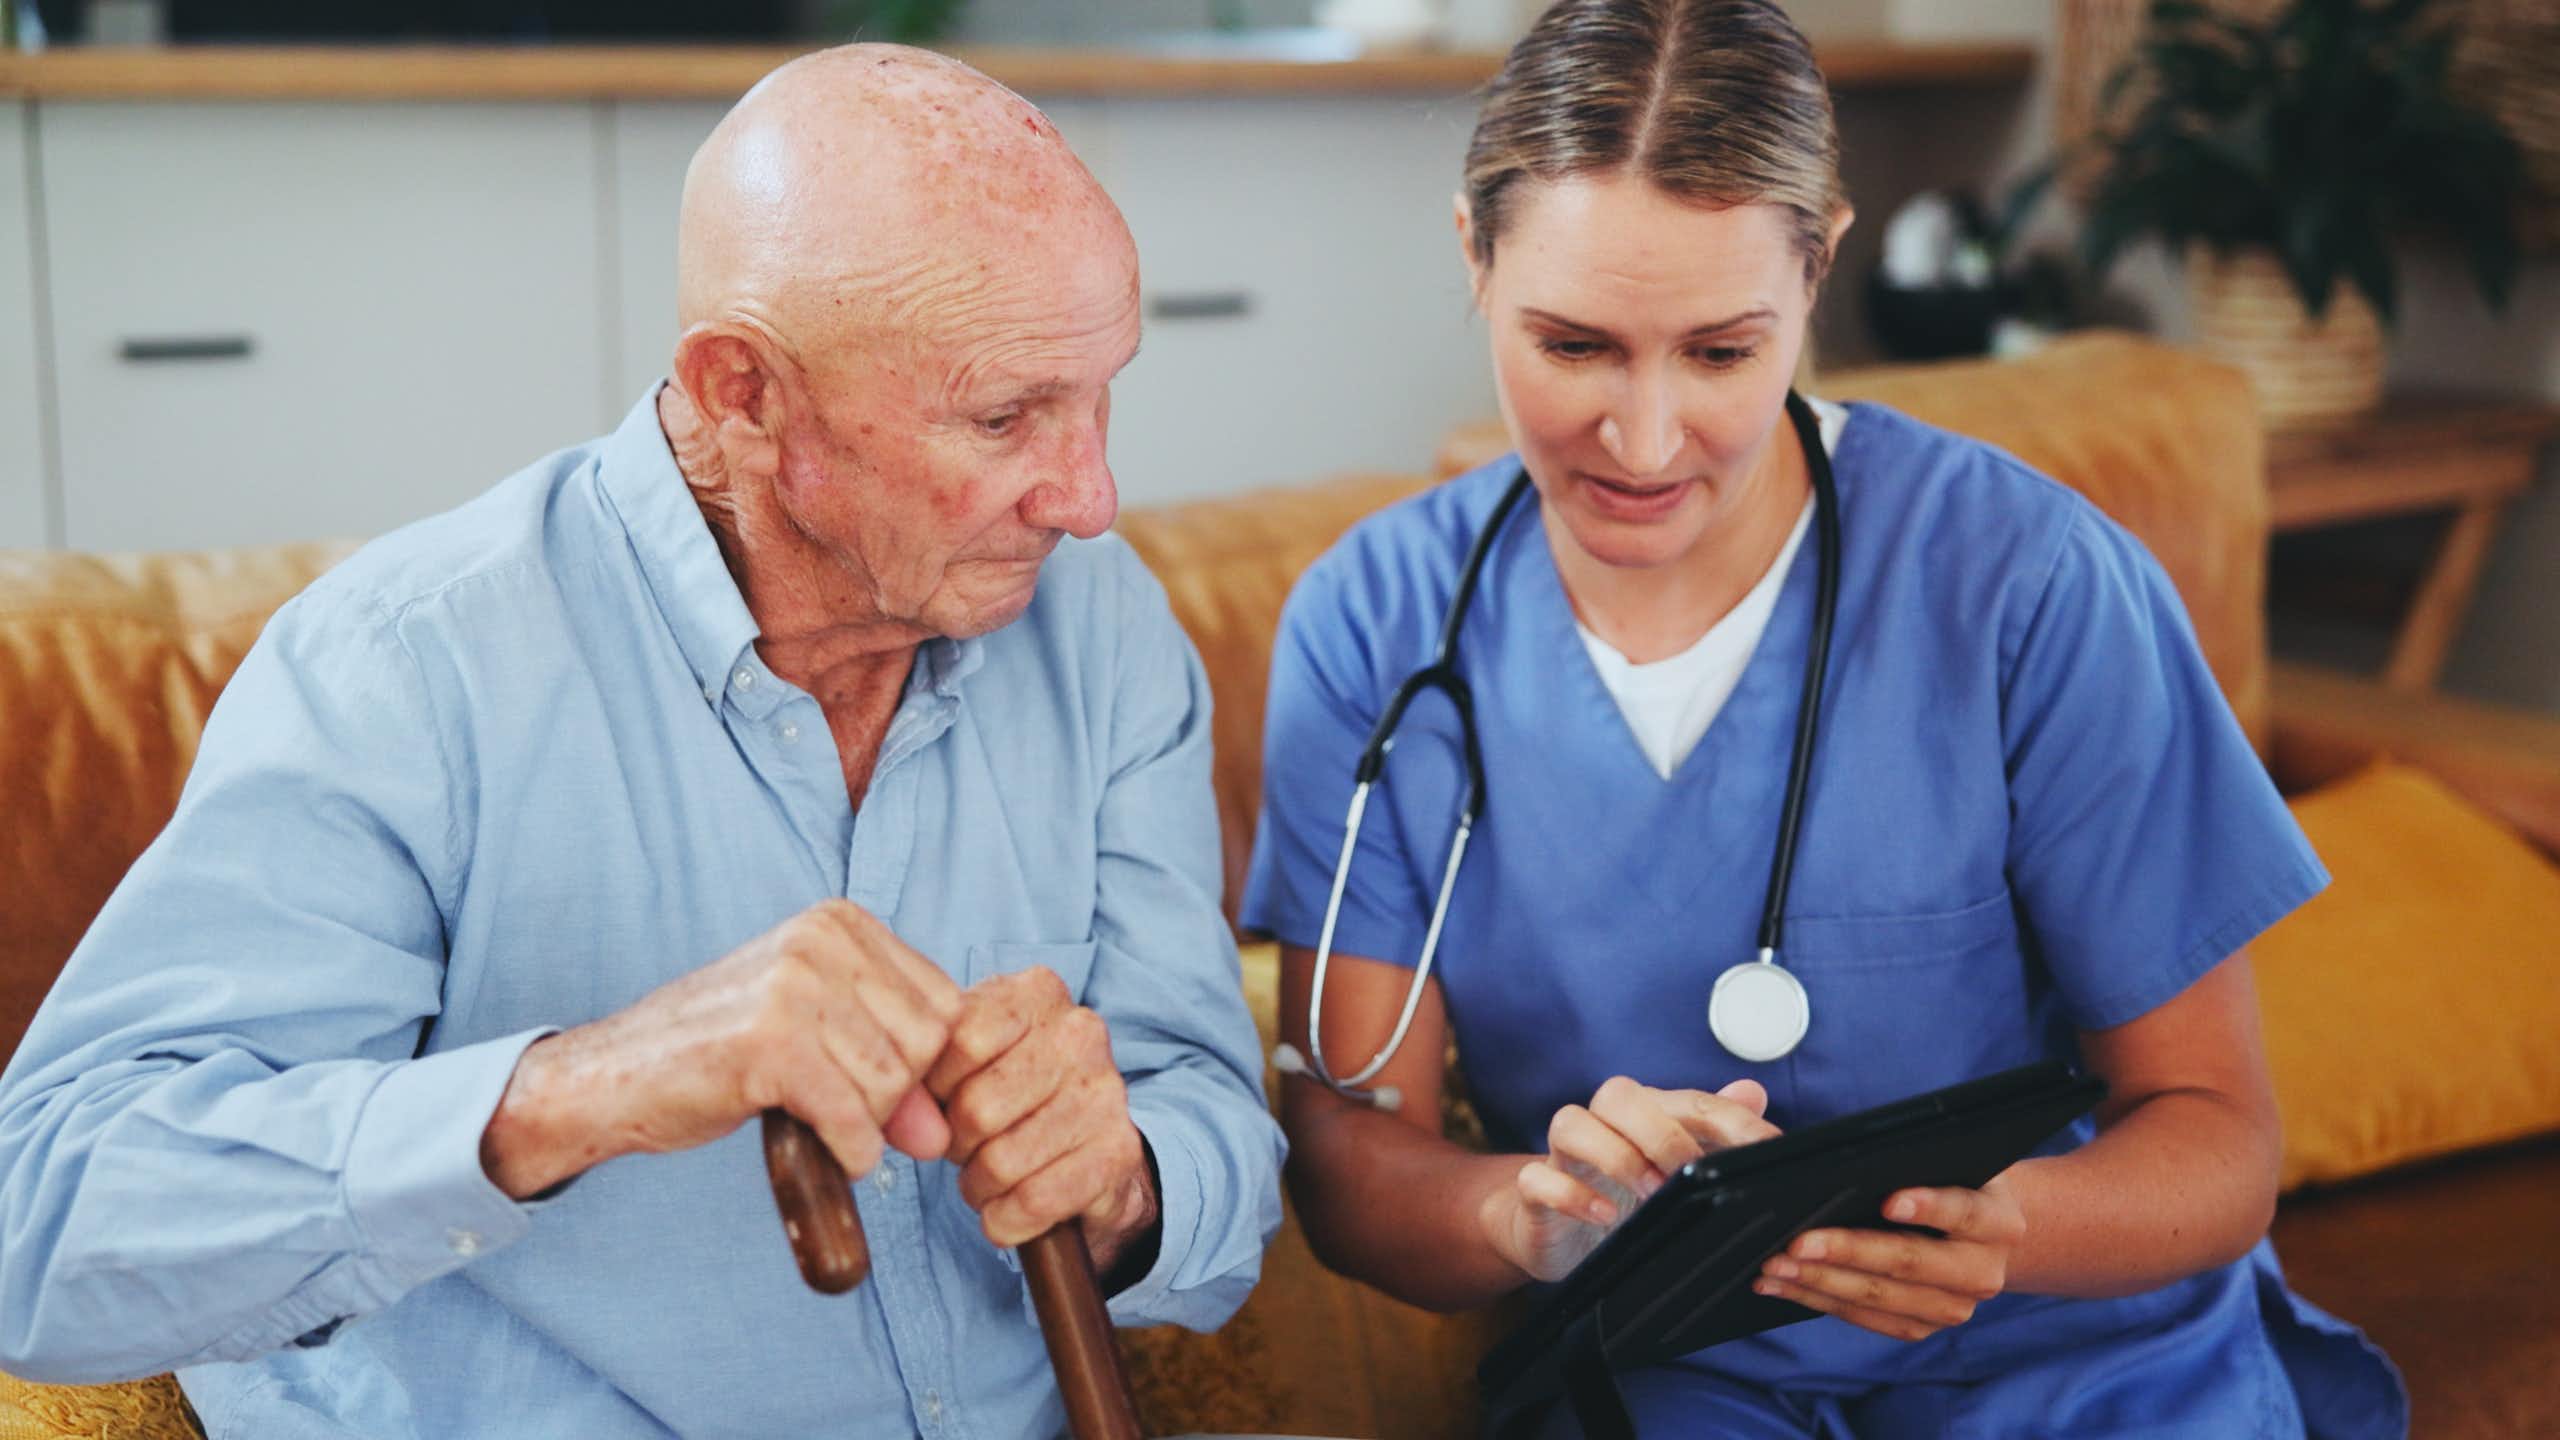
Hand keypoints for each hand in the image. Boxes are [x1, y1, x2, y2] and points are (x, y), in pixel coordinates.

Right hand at [481, 899, 961, 1197]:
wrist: (615, 1076)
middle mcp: (820, 940)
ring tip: (819, 1122)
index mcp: (839, 922)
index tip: (878, 1086)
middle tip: (841, 1108)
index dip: (923, 1062)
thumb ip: (891, 1077)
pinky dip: (851, 1151)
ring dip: (867, 1126)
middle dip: (896, 1096)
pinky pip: (852, 1116)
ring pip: (892, 1083)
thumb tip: (942, 1135)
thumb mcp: (818, 1044)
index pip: (945, 1003)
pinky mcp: (769, 1043)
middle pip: (926, 1043)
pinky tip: (830, 1152)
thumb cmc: (719, 1055)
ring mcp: (793, 986)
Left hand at [926, 966, 1156, 1268]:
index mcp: (1035, 992)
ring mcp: (1105, 1091)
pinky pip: (1034, 1201)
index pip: (959, 1041)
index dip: (934, 1088)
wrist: (1084, 1146)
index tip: (939, 1103)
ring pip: (1002, 1162)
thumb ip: (925, 1062)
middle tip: (964, 1148)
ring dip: (978, 1187)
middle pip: (977, 1108)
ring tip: (985, 1177)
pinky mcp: (1117, 1151)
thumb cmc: (1006, 1093)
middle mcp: (1079, 1032)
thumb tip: (894, 1103)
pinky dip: (1005, 1220)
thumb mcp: (963, 1058)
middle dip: (955, 1144)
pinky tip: (1007, 1211)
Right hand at [1485, 1076, 1779, 1282]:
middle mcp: (1602, 1124)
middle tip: (1692, 1174)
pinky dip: (1570, 1194)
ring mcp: (1564, 1155)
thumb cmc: (1619, 1193)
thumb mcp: (1671, 1168)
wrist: (1548, 1228)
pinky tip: (1603, 1217)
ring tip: (1649, 1194)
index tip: (1771, 1146)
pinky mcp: (1534, 1191)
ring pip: (1572, 1123)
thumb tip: (1753, 1092)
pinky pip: (1538, 1179)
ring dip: (1616, 1156)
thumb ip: (1711, 1131)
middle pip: (1619, 1095)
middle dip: (1662, 1132)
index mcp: (1645, 1115)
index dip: (1733, 1120)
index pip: (1691, 1102)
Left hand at [1752, 1170, 2026, 1341]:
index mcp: (1998, 1220)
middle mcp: (1983, 1270)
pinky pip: (1869, 1320)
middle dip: (1849, 1251)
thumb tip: (1849, 1152)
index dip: (1929, 1206)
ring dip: (1823, 1282)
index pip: (1965, 1211)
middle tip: (1797, 1241)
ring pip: (1883, 1297)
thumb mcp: (1948, 1159)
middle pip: (1912, 1261)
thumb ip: (1914, 1157)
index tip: (1888, 1200)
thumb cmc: (1949, 1180)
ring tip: (1775, 1266)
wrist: (1980, 1234)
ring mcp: (1955, 1306)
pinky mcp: (1924, 1326)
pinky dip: (1821, 1301)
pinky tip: (1784, 1285)